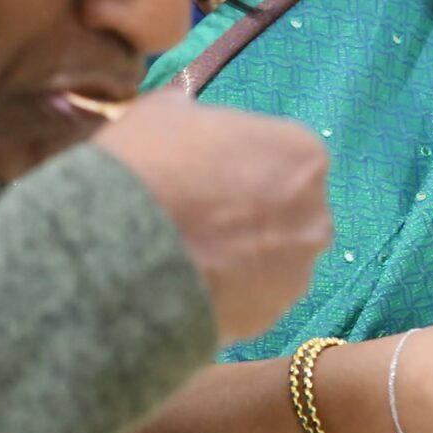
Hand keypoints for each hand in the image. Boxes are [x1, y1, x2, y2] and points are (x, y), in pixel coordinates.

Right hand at [94, 91, 332, 343]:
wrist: (116, 251)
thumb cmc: (148, 165)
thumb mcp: (166, 113)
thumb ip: (197, 117)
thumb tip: (191, 118)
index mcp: (302, 154)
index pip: (281, 156)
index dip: (240, 165)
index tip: (206, 175)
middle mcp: (316, 215)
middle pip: (286, 210)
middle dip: (251, 214)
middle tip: (198, 219)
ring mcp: (296, 272)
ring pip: (273, 260)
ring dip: (242, 258)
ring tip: (187, 259)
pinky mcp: (270, 318)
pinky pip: (250, 301)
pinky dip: (227, 296)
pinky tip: (186, 288)